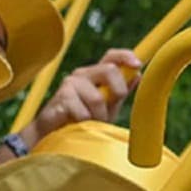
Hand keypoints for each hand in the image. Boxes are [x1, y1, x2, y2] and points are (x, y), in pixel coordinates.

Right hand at [20, 48, 141, 148]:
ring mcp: (70, 83)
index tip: (137, 65)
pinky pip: (83, 112)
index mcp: (96, 74)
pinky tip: (76, 124)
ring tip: (90, 123)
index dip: (126, 56)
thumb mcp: (107, 107)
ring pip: (97, 97)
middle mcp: (83, 74)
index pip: (112, 56)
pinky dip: (85, 123)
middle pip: (109, 70)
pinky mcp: (61, 97)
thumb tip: (137, 75)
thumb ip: (119, 93)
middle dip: (117, 92)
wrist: (52, 133)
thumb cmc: (82, 120)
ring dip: (98, 116)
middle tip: (109, 111)